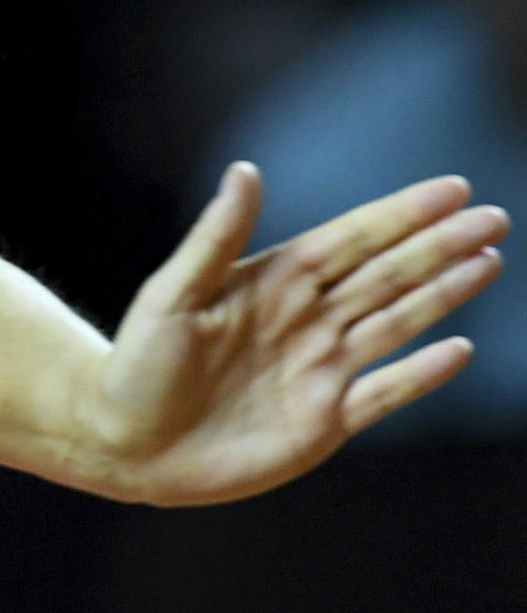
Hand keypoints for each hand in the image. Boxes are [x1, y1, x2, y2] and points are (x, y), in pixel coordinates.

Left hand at [86, 163, 508, 506]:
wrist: (123, 442)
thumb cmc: (137, 363)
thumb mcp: (173, 293)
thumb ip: (216, 236)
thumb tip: (246, 170)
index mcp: (272, 281)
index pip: (351, 238)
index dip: (401, 214)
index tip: (453, 189)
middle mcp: (305, 319)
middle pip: (387, 274)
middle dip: (440, 245)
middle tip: (495, 216)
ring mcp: (319, 369)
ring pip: (396, 323)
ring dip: (442, 295)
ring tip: (488, 262)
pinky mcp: (325, 421)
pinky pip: (385, 394)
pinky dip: (421, 375)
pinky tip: (458, 349)